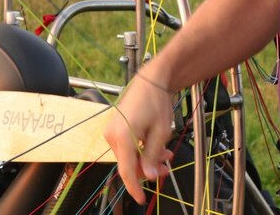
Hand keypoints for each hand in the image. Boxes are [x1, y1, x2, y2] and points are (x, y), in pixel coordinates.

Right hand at [103, 71, 177, 203]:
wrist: (151, 80)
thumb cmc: (156, 102)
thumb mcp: (160, 132)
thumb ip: (152, 156)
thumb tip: (147, 176)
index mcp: (122, 137)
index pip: (126, 171)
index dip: (134, 187)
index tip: (142, 199)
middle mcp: (112, 135)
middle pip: (129, 163)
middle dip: (148, 168)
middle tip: (167, 167)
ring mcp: (112, 131)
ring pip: (130, 155)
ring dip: (147, 158)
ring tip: (166, 154)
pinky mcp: (114, 128)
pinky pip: (127, 146)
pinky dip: (141, 149)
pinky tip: (156, 146)